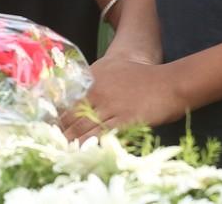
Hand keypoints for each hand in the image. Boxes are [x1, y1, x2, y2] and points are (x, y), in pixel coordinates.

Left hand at [59, 54, 188, 140]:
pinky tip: (86, 151)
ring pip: (85, 128)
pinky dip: (92, 144)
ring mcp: (111, 106)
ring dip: (73, 142)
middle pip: (73, 117)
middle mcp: (98, 92)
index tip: (52, 130)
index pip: (68, 102)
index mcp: (92, 79)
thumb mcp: (111, 68)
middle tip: (56, 145)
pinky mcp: (126, 120)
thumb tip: (75, 97)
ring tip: (66, 152)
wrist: (169, 82)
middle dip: (62, 133)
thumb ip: (92, 80)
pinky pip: (103, 135)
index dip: (59, 118)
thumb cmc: (141, 75)